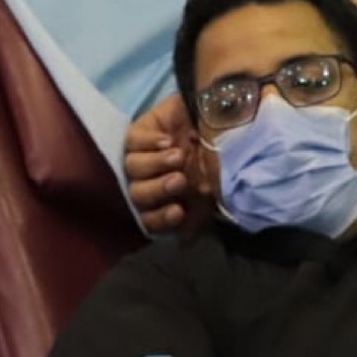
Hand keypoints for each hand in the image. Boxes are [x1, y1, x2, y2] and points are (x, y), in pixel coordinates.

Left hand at [124, 94, 213, 235]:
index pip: (151, 219)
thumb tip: (185, 239)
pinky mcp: (140, 132)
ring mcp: (142, 155)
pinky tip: (169, 141)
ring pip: (133, 168)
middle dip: (158, 189)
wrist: (223, 117)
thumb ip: (199, 214)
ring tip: (178, 155)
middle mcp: (150, 180)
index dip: (161, 219)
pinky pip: (133, 142)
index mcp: (166, 200)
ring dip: (156, 165)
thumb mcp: (214, 188)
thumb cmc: (219, 157)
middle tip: (179, 181)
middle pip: (138, 194)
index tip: (178, 212)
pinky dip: (150, 143)